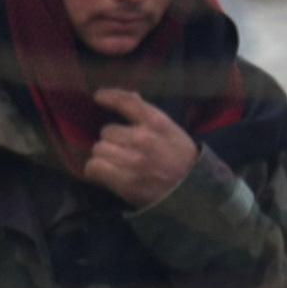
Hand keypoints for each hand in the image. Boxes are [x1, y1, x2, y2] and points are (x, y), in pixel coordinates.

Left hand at [85, 89, 198, 209]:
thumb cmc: (181, 159)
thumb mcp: (171, 130)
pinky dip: (96, 170)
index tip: (98, 97)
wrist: (192, 190)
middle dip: (111, 140)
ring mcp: (132, 160)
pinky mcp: (124, 181)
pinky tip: (106, 173)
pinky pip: (93, 167)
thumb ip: (149, 116)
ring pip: (98, 149)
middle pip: (106, 131)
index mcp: (157, 122)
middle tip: (121, 149)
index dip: (108, 97)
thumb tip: (131, 96)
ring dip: (104, 156)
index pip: (125, 102)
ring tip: (116, 163)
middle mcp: (142, 138)